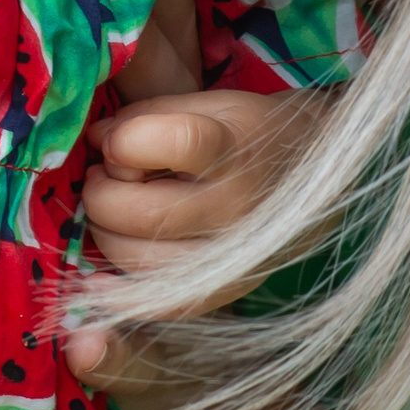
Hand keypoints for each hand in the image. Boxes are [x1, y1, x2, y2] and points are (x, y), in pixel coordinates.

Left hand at [82, 88, 326, 269]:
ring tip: (118, 208)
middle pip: (141, 212)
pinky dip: (117, 292)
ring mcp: (229, 258)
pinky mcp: (221, 293)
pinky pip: (154, 304)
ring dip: (104, 233)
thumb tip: (94, 142)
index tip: (118, 139)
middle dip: (101, 193)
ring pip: (136, 260)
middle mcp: (236, 209)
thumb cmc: (252, 133)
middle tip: (104, 177)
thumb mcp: (209, 105)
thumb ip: (146, 117)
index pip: (176, 143)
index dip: (126, 140)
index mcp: (236, 150)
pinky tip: (100, 277)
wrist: (315, 180)